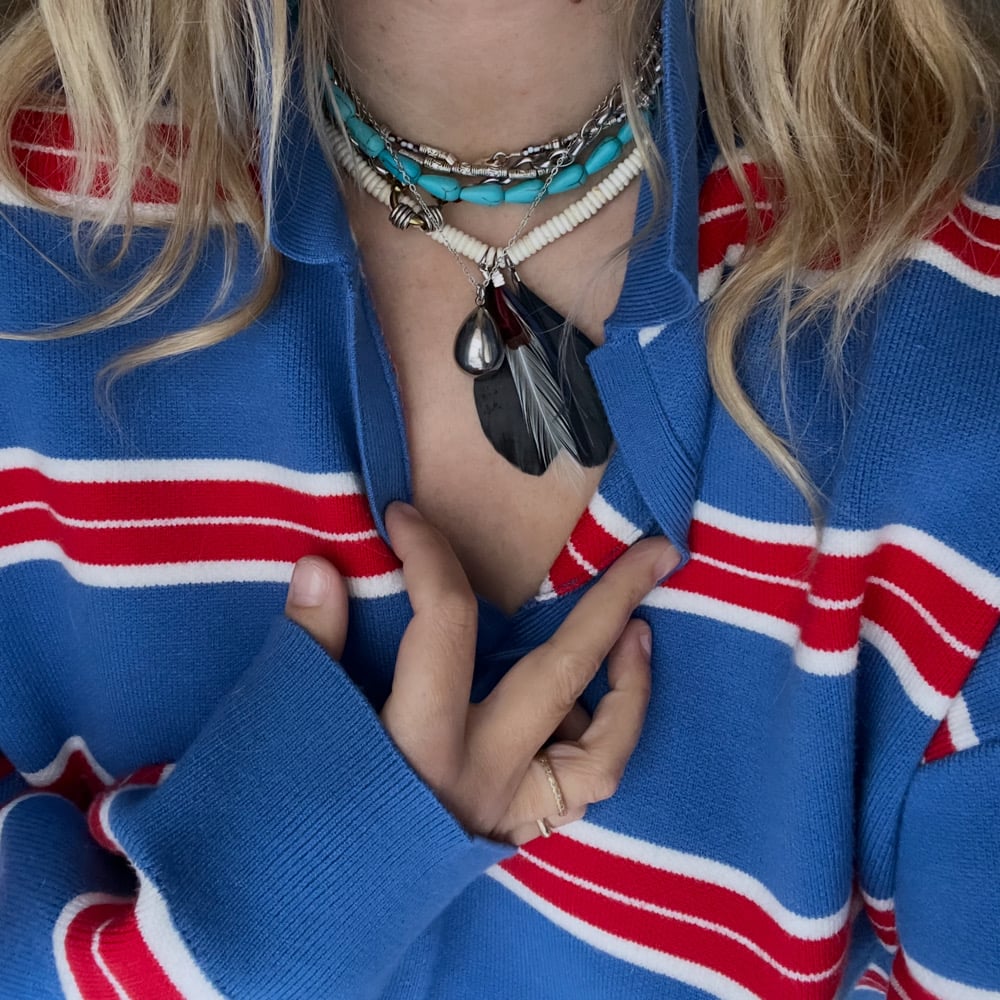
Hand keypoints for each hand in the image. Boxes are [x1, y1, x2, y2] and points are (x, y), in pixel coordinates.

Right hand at [285, 502, 677, 844]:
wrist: (290, 919)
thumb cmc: (282, 819)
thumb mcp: (290, 724)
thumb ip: (310, 644)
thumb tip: (319, 565)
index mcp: (420, 742)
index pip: (445, 622)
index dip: (428, 555)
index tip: (403, 519)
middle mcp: (482, 776)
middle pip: (563, 673)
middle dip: (613, 601)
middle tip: (656, 550)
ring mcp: (509, 811)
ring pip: (602, 753)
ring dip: (631, 687)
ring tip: (641, 632)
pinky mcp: (515, 832)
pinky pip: (583, 791)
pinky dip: (604, 742)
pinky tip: (598, 703)